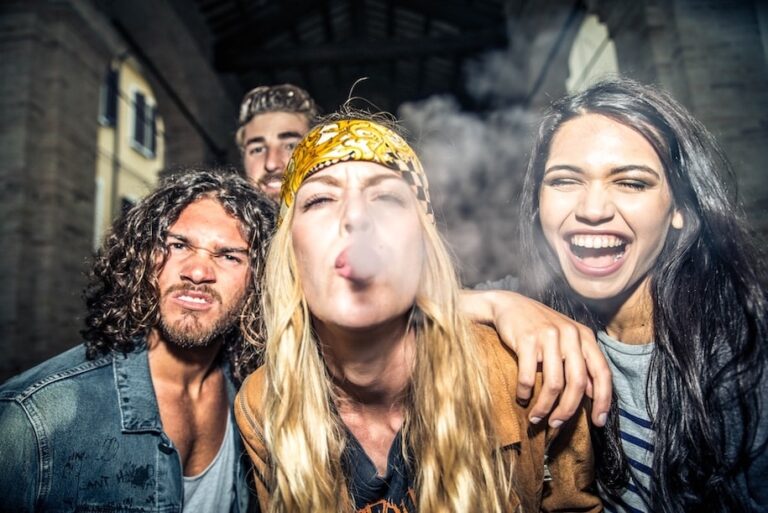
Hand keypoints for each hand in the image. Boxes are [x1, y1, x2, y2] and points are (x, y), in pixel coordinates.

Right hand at [459, 289, 610, 426]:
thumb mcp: (566, 339)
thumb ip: (581, 362)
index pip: (602, 372)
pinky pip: (529, 376)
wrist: (509, 304)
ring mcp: (548, 336)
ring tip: (536, 418)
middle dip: (568, 410)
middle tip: (557, 424)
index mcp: (584, 336)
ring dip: (545, 407)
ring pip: (553, 383)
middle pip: (578, 382)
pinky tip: (522, 398)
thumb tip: (594, 394)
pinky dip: (525, 393)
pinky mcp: (527, 339)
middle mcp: (570, 334)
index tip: (598, 422)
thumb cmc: (539, 327)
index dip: (603, 400)